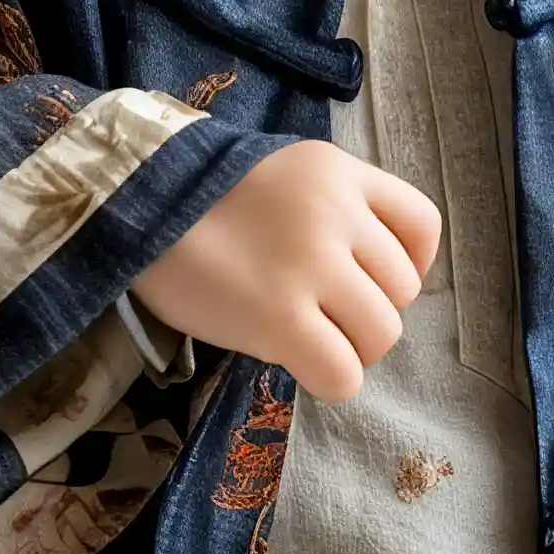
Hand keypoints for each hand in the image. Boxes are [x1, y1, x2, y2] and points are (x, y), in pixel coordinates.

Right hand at [130, 142, 440, 401]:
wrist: (130, 206)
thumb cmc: (197, 199)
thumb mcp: (279, 172)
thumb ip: (327, 206)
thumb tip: (363, 275)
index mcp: (340, 173)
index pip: (422, 223)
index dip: (412, 264)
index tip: (377, 281)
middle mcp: (336, 215)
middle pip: (402, 290)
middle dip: (369, 312)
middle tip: (324, 316)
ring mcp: (311, 267)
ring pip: (381, 335)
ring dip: (351, 349)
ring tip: (310, 341)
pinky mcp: (281, 319)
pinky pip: (343, 374)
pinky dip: (330, 380)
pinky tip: (299, 367)